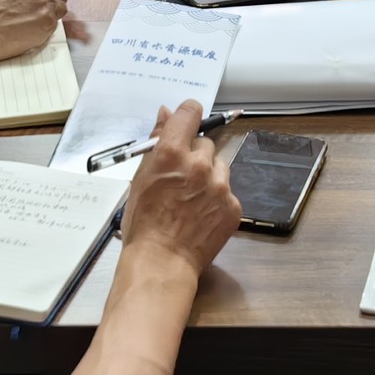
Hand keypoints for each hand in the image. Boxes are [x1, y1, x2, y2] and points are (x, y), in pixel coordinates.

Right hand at [119, 99, 240, 276]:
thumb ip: (156, 142)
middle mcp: (199, 165)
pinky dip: (217, 198)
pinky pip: (228, 191)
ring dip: (209, 175)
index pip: (190, 113)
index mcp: (172, 153)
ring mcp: (220, 186)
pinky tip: (202, 214)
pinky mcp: (234, 206)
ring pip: (219, 166)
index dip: (188, 115)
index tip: (186, 122)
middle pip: (205, 144)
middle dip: (195, 155)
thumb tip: (165, 114)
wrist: (162, 262)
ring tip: (192, 198)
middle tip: (181, 177)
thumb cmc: (143, 224)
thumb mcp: (140, 178)